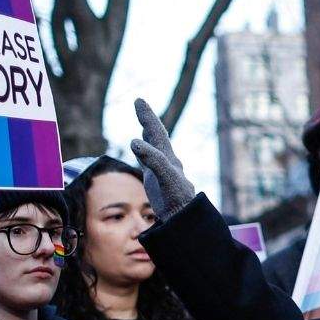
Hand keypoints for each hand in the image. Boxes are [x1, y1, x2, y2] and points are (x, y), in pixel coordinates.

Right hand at [130, 98, 195, 219]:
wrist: (184, 218)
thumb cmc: (176, 199)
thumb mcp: (165, 177)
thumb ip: (152, 159)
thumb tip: (134, 142)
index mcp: (168, 158)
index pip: (157, 132)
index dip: (147, 117)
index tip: (139, 101)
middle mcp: (167, 161)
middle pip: (157, 136)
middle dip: (148, 120)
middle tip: (139, 103)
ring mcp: (163, 171)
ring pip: (155, 147)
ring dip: (149, 134)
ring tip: (144, 123)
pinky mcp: (158, 182)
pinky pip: (149, 161)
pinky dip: (144, 152)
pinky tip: (140, 150)